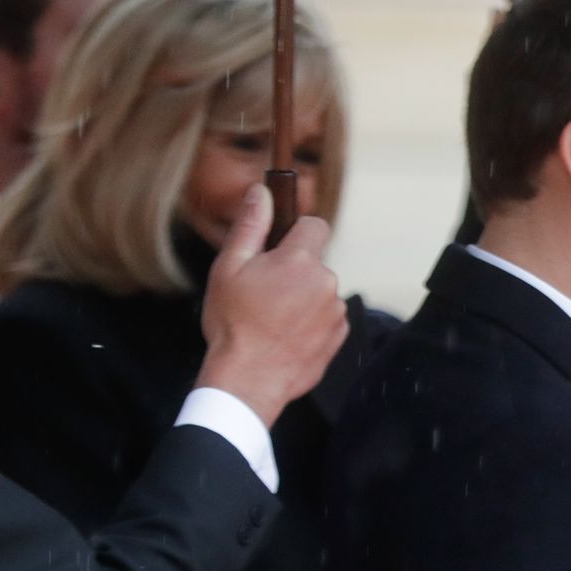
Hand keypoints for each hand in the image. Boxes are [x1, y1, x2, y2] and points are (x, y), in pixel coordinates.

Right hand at [195, 184, 348, 427]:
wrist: (249, 379)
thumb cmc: (234, 324)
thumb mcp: (229, 267)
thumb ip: (250, 226)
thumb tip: (260, 191)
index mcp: (300, 260)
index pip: (315, 225)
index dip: (296, 233)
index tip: (279, 248)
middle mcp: (326, 282)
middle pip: (314, 262)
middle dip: (294, 270)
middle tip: (264, 293)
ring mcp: (336, 311)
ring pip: (320, 290)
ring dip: (302, 298)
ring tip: (273, 319)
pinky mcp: (340, 335)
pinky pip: (327, 316)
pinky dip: (311, 322)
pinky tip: (286, 335)